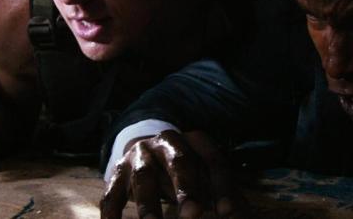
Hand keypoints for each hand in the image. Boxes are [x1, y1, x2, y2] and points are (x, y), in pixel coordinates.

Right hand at [101, 129, 248, 218]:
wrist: (145, 150)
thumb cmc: (185, 169)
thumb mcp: (204, 173)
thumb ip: (220, 192)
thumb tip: (240, 216)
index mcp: (195, 140)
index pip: (213, 160)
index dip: (222, 186)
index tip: (228, 212)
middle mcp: (167, 142)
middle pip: (179, 161)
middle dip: (186, 188)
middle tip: (193, 214)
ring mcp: (140, 154)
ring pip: (144, 176)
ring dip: (149, 205)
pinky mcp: (117, 171)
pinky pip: (113, 193)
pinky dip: (113, 212)